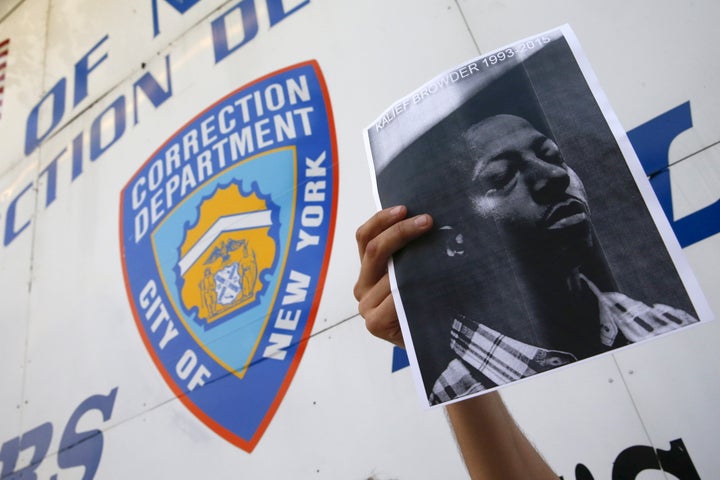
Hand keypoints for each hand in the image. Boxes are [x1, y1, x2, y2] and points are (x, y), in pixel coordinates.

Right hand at [353, 206, 432, 346]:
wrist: (436, 347)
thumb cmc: (429, 305)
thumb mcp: (418, 274)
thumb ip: (413, 254)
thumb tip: (430, 219)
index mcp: (368, 270)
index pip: (365, 237)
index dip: (382, 220)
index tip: (405, 208)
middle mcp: (363, 286)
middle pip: (374, 250)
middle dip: (400, 232)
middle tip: (428, 221)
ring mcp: (366, 306)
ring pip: (388, 273)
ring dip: (417, 260)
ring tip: (445, 249)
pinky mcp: (374, 323)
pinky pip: (394, 297)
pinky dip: (415, 287)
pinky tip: (435, 282)